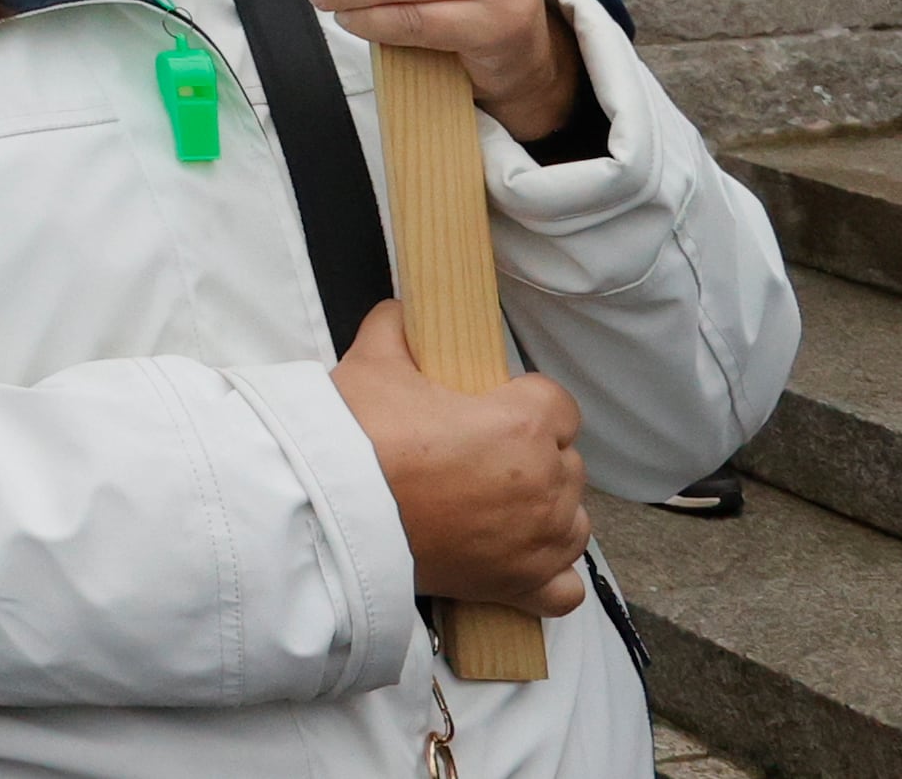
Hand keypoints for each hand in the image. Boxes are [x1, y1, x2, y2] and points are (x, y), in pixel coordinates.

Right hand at [330, 302, 590, 614]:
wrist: (329, 510)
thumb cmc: (356, 435)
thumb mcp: (374, 361)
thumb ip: (399, 328)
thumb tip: (406, 313)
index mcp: (523, 424)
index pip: (559, 404)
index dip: (526, 402)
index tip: (493, 408)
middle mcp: (544, 483)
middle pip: (567, 462)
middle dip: (532, 455)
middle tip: (478, 454)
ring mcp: (537, 541)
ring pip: (573, 520)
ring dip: (545, 510)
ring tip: (498, 504)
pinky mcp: (518, 586)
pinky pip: (565, 588)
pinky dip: (551, 575)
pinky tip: (521, 555)